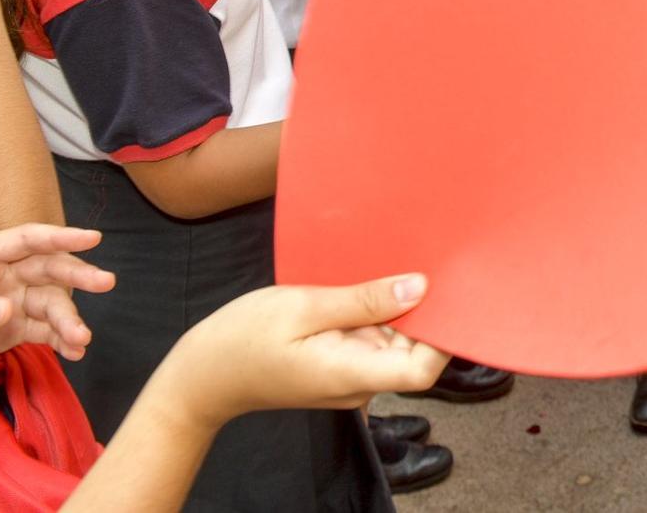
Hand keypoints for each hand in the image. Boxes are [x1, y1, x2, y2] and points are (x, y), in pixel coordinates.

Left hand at [0, 225, 114, 387]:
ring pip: (50, 304)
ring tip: (82, 339)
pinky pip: (44, 332)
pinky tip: (74, 352)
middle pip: (47, 270)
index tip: (92, 238)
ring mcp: (8, 305)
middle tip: (106, 283)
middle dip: (78, 276)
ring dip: (69, 320)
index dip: (58, 237)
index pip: (24, 241)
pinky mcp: (11, 332)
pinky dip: (61, 341)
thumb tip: (8, 309)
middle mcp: (1, 278)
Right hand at [151, 274, 446, 430]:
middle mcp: (358, 383)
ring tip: (381, 269)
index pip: (423, 370)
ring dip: (393, 310)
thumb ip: (362, 300)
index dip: (443, 335)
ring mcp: (349, 378)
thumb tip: (419, 288)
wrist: (201, 376)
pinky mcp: (339, 368)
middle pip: (413, 352)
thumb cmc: (242, 339)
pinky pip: (370, 342)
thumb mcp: (302, 306)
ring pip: (392, 344)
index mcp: (351, 373)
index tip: (445, 292)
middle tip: (414, 261)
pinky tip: (361, 289)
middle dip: (420, 311)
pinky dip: (373, 317)